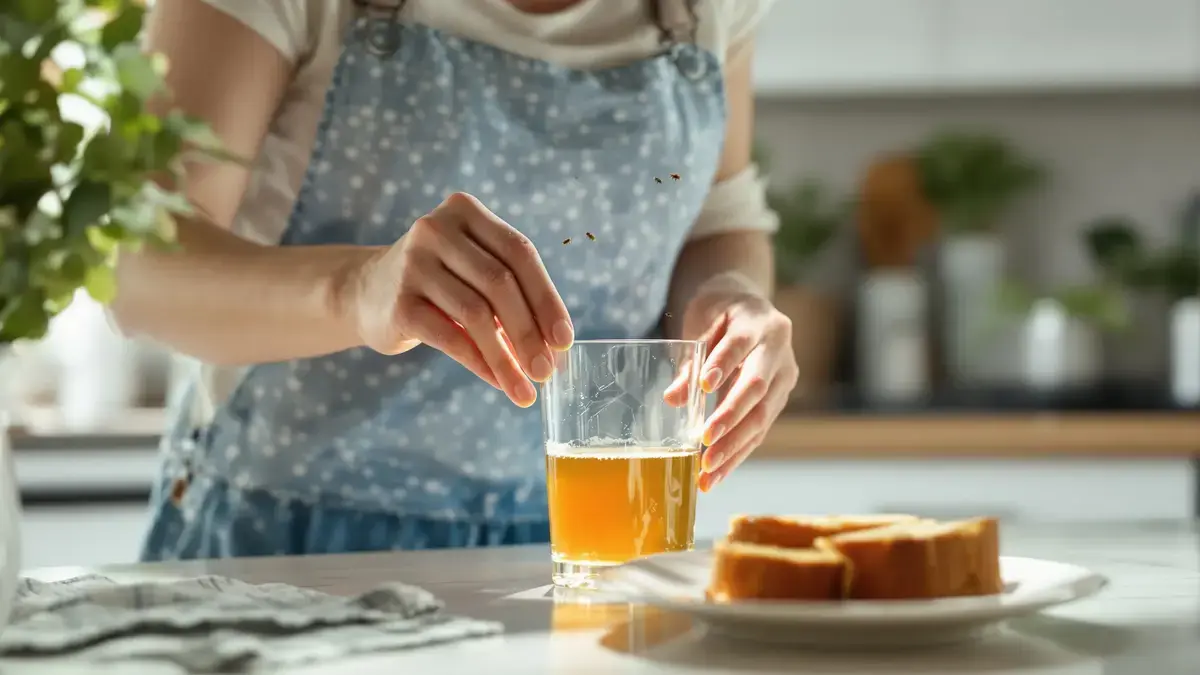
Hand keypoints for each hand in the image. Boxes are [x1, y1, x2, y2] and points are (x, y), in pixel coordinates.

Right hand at [346, 192, 573, 406]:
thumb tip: (555, 348)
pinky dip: (480, 363)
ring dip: (507, 358)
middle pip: (500, 283)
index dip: (547, 298)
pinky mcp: (399, 302)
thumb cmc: (437, 284)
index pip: (519, 252)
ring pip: (477, 314)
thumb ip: (511, 295)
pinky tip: (498, 382)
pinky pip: (450, 338)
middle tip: (547, 371)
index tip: (564, 339)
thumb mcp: (473, 272)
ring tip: (525, 388)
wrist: (365, 293)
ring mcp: (413, 264)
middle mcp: (437, 230)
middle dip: (530, 332)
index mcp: (465, 211)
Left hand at [666, 275, 797, 490]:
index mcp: (759, 322)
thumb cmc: (719, 312)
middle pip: (757, 387)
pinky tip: (717, 474)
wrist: (748, 306)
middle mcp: (779, 350)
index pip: (740, 345)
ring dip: (734, 447)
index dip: (723, 365)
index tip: (704, 387)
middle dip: (730, 418)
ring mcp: (784, 376)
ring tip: (706, 472)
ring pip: (762, 416)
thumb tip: (673, 399)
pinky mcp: (779, 399)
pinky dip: (737, 454)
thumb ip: (691, 360)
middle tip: (704, 443)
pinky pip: (760, 430)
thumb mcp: (702, 323)